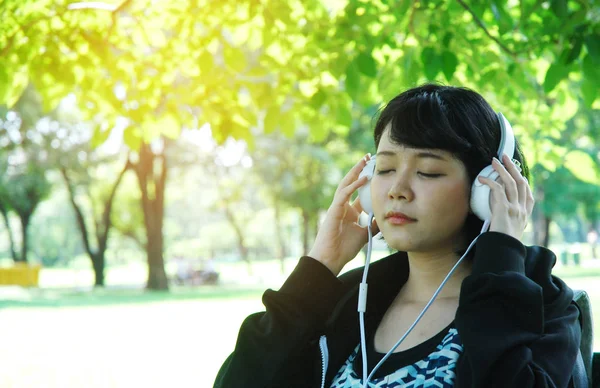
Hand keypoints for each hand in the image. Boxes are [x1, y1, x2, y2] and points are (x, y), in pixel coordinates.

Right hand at [308, 155, 378, 274]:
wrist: (331, 260)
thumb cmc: (344, 249)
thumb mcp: (366, 234)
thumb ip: (374, 224)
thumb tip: (386, 215)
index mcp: (349, 211)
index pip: (358, 191)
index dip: (366, 180)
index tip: (376, 170)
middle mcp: (342, 206)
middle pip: (351, 183)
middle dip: (359, 169)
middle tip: (368, 157)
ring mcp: (337, 207)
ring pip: (346, 184)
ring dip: (355, 171)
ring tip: (364, 160)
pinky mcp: (334, 210)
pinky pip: (344, 194)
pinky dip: (354, 185)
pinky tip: (364, 178)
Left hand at [477, 154, 533, 238]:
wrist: (504, 250)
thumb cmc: (504, 241)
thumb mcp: (512, 228)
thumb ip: (509, 217)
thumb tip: (498, 207)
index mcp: (526, 213)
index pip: (528, 193)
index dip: (522, 180)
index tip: (517, 172)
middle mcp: (522, 208)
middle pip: (520, 182)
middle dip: (513, 168)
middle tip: (505, 157)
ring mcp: (515, 208)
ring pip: (510, 183)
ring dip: (502, 170)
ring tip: (494, 161)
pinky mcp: (504, 209)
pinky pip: (498, 190)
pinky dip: (490, 182)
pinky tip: (482, 179)